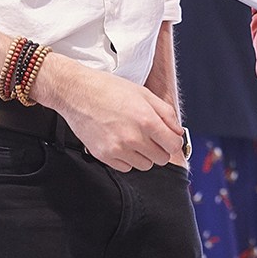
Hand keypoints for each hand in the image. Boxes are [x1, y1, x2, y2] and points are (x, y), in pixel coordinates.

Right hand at [31, 53, 182, 171]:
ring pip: (144, 165)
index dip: (174, 141)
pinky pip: (126, 168)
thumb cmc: (110, 90)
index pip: (173, 146)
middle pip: (161, 159)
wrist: (78, 93)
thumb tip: (178, 131)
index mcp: (146, 120)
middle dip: (160, 148)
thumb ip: (166, 114)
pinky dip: (127, 159)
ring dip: (144, 155)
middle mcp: (133, 138)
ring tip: (134, 138)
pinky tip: (121, 142)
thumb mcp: (144, 94)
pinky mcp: (103, 156)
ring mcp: (117, 149)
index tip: (170, 138)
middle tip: (151, 136)